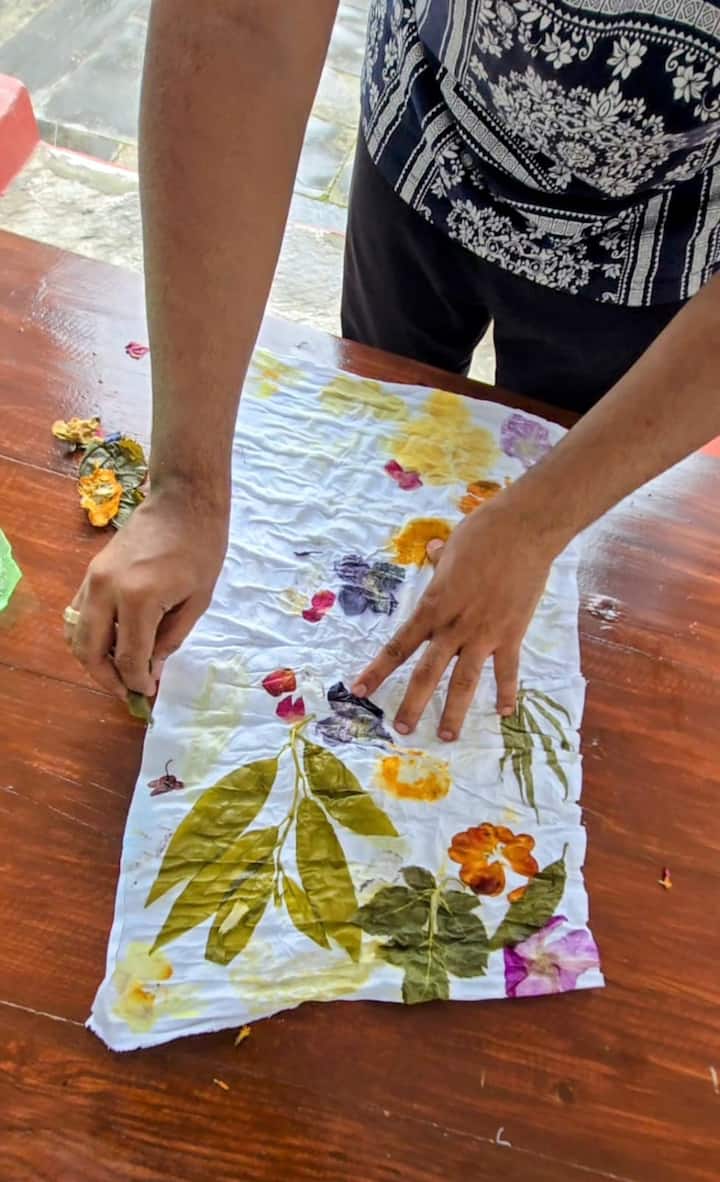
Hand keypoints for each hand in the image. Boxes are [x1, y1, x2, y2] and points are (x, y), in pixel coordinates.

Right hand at [65, 485, 228, 699]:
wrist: (182, 502)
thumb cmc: (200, 548)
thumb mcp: (197, 600)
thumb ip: (171, 638)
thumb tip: (152, 669)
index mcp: (139, 599)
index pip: (128, 657)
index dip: (137, 681)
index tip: (148, 691)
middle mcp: (107, 590)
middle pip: (90, 651)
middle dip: (107, 678)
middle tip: (127, 691)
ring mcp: (93, 579)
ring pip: (76, 634)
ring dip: (92, 660)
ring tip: (116, 672)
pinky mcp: (90, 572)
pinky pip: (77, 614)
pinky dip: (87, 636)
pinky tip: (109, 644)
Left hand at [351, 499, 557, 741]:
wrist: (524, 530)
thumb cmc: (484, 532)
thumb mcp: (452, 546)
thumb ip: (440, 560)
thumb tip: (435, 553)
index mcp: (433, 606)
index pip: (399, 645)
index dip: (378, 670)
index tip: (359, 689)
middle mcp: (454, 626)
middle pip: (427, 672)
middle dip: (412, 703)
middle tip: (401, 729)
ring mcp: (484, 634)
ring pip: (465, 681)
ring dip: (455, 710)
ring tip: (447, 735)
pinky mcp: (512, 634)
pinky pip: (508, 670)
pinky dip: (506, 692)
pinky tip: (504, 713)